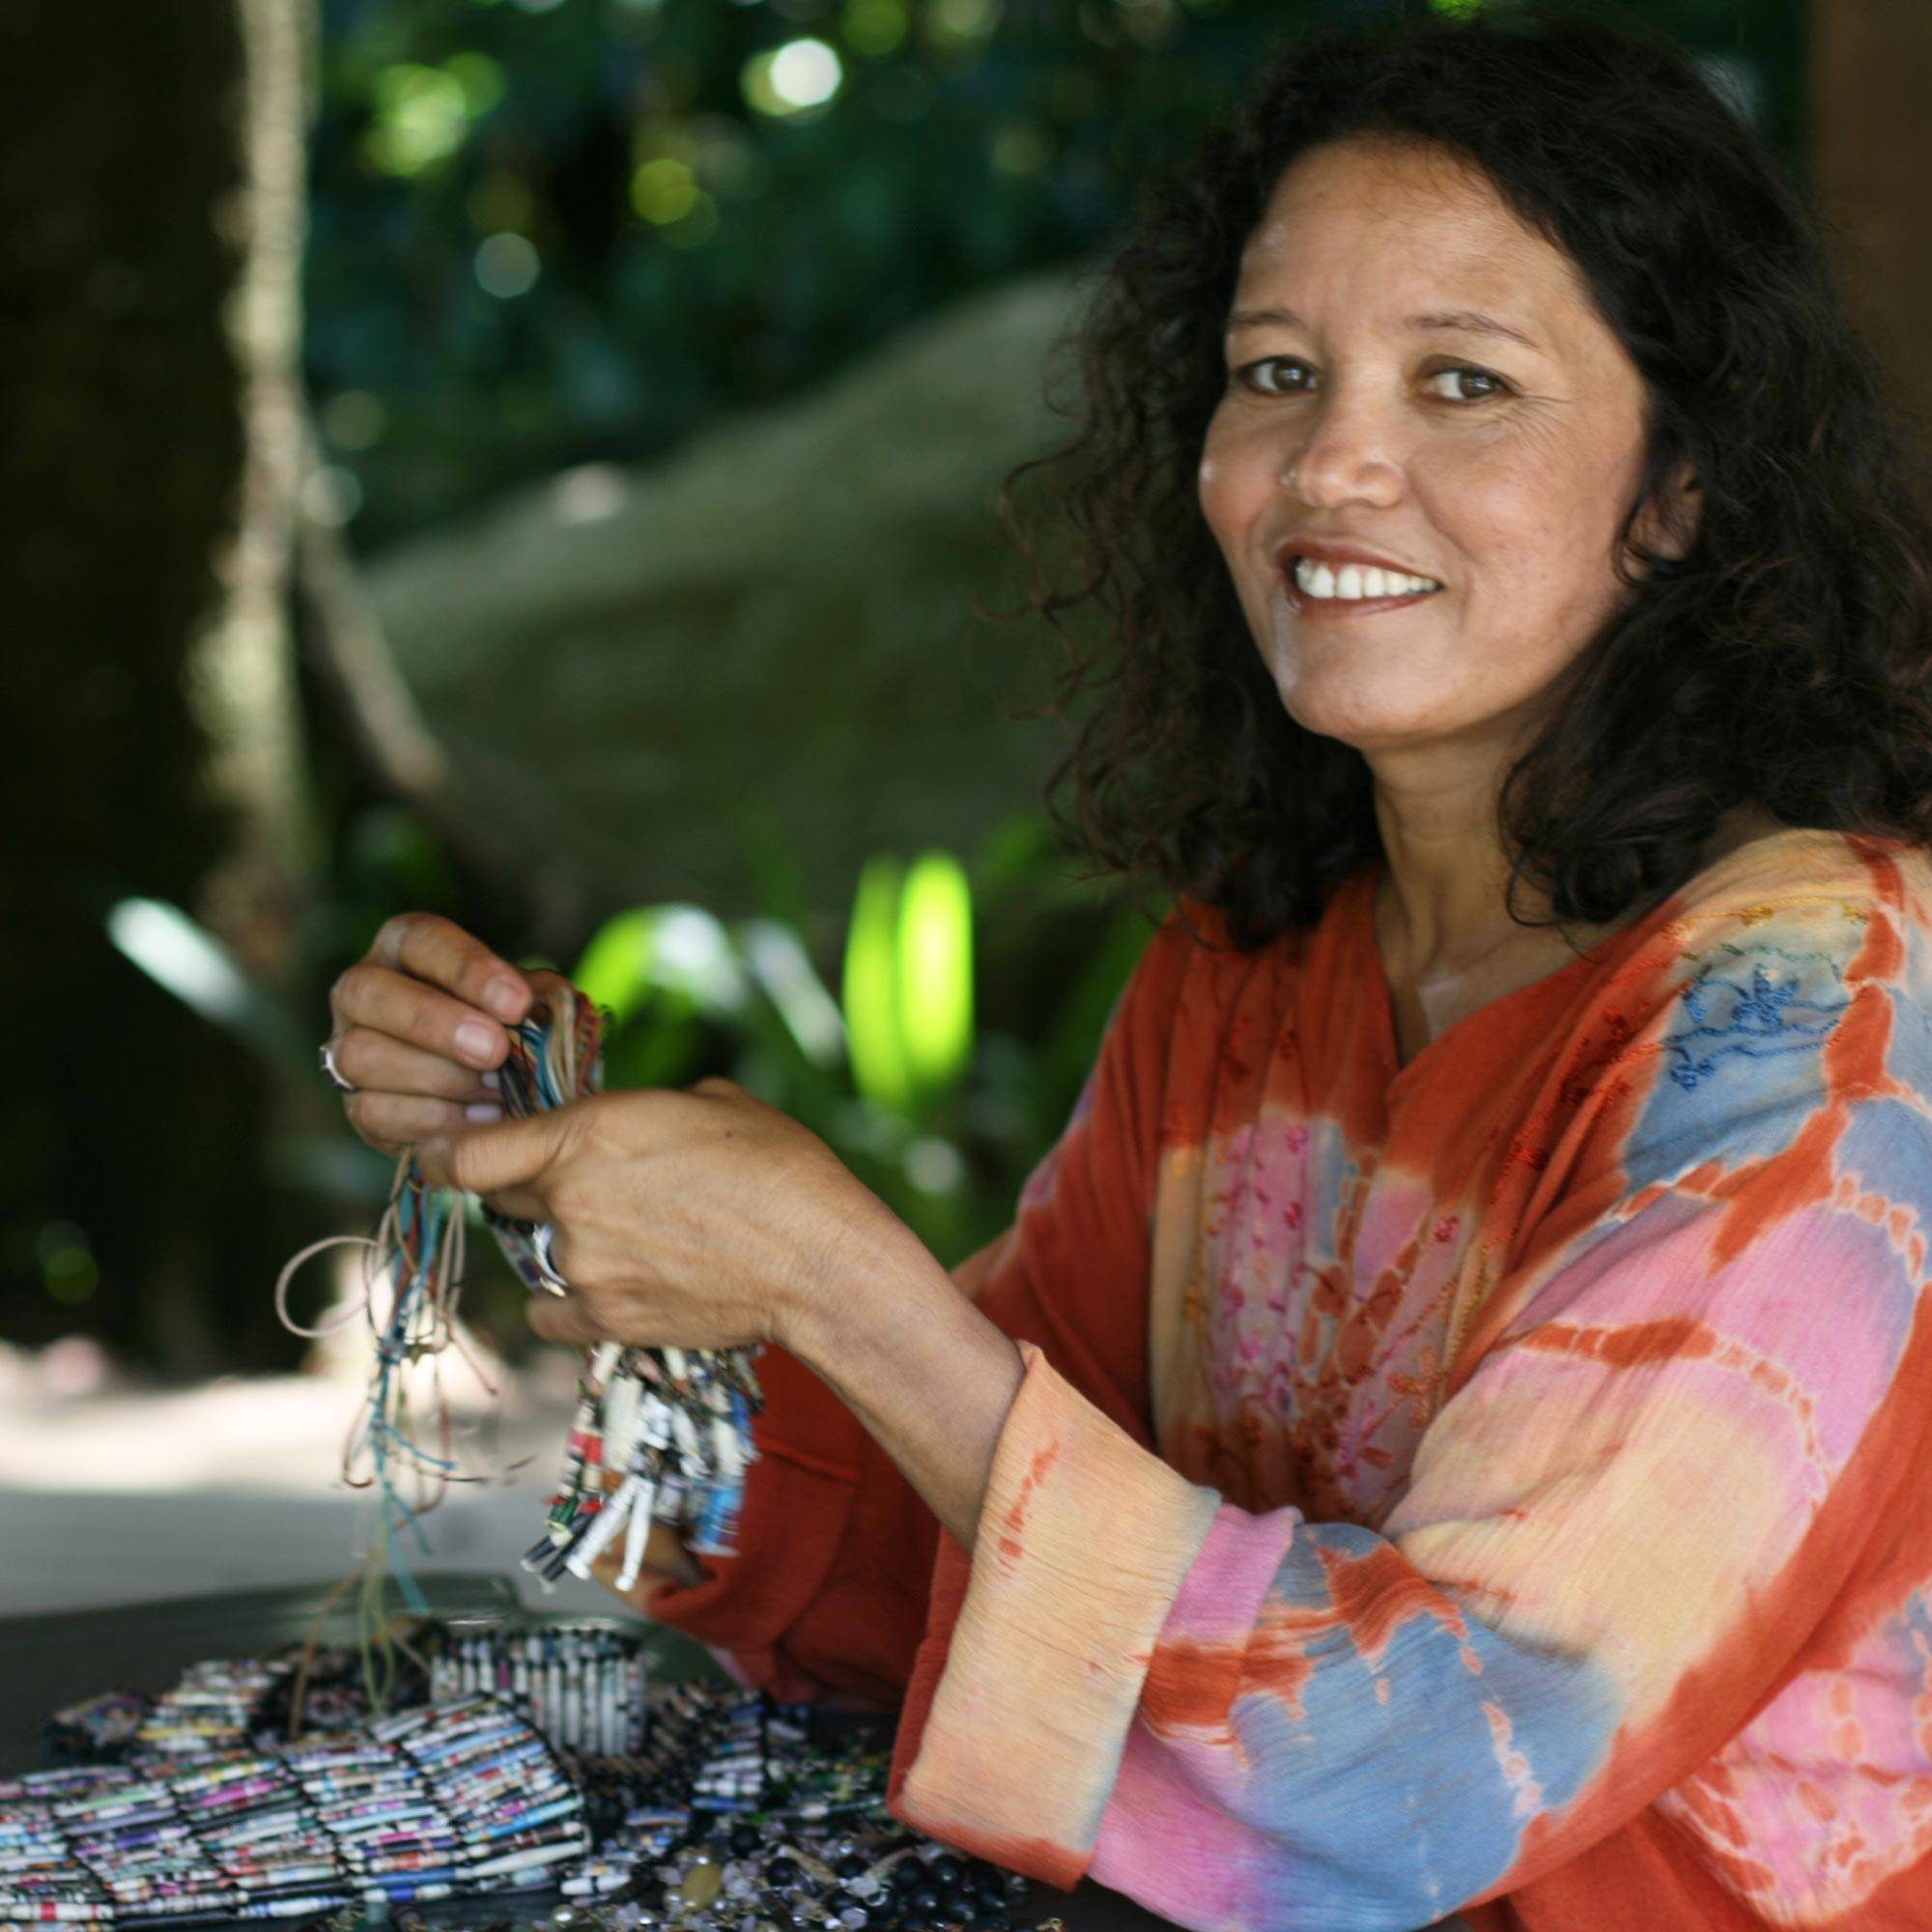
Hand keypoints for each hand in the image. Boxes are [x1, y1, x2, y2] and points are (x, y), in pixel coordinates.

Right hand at [325, 911, 544, 1156]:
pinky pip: (373, 1112)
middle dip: (435, 1023)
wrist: (497, 1089)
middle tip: (494, 1050)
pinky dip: (432, 1120)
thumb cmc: (510, 1026)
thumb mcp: (529, 1001)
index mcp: (403, 947)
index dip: (467, 969)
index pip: (420, 940)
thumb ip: (536, 998)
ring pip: (361, 1055)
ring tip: (495, 1090)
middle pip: (368, 993)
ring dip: (438, 1077)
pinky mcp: (354, 1105)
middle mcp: (362, 991)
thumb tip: (541, 1014)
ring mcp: (345, 1048)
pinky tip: (480, 1120)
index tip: (517, 1003)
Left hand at [417, 1078, 910, 1359]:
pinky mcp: (606, 1320)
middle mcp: (569, 1198)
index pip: (465, 1153)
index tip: (453, 1155)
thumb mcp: (714, 1102)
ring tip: (637, 1241)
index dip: (449, 1154)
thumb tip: (639, 1122)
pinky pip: (552, 1313)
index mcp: (585, 1132)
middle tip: (590, 1189)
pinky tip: (617, 1287)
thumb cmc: (779, 1167)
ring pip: (540, 1254)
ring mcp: (583, 1265)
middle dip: (533, 1191)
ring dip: (571, 1244)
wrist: (820, 1260)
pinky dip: (570, 1304)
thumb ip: (648, 1110)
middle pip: (504, 1199)